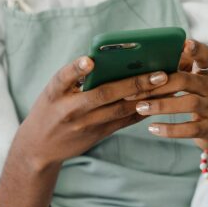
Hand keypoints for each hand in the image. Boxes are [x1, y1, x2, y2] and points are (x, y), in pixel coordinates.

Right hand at [12, 56, 170, 170]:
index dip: (76, 69)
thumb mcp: (51, 92)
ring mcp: (86, 124)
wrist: (39, 148)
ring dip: (146, 97)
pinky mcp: (98, 134)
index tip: (89, 60)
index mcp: (55, 93)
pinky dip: (142, 109)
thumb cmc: (48, 110)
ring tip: (168, 84)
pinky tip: (160, 100)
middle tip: (159, 73)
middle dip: (133, 83)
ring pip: (120, 109)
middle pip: (104, 94)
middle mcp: (70, 109)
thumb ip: (73, 77)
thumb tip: (104, 59)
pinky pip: (123, 120)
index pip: (63, 77)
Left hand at [132, 39, 207, 153]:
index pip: (205, 55)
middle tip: (138, 89)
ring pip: (189, 103)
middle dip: (161, 84)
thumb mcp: (196, 83)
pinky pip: (189, 129)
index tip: (185, 44)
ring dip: (162, 105)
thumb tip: (144, 65)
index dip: (196, 49)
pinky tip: (152, 128)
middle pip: (187, 80)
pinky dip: (169, 129)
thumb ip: (179, 71)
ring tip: (141, 107)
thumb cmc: (200, 99)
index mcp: (207, 73)